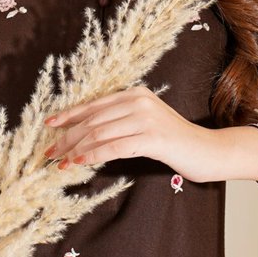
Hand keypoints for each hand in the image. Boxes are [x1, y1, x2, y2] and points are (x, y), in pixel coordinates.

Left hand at [43, 85, 221, 182]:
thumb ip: (122, 121)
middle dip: (68, 137)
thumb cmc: (175, 142)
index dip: (70, 115)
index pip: (95, 105)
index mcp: (136, 93)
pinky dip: (92, 155)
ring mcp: (146, 118)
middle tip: (50, 152)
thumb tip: (87, 133)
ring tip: (61, 163)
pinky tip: (80, 163)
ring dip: (76, 149)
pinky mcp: (152, 138)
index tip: (50, 126)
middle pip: (93, 120)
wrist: (207, 151)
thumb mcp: (146, 123)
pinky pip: (113, 147)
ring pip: (99, 134)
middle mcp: (139, 101)